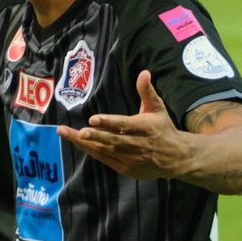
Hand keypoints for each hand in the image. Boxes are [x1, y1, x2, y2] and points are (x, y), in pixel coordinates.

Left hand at [56, 70, 187, 179]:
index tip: (93, 119)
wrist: (175, 158)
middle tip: (78, 132)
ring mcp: (130, 158)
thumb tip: (143, 72)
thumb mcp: (157, 108)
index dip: (108, 123)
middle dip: (93, 136)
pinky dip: (92, 150)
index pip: (123, 125)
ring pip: (104, 150)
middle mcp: (137, 145)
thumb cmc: (163, 129)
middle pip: (111, 140)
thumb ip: (146, 91)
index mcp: (145, 128)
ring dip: (84, 143)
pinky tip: (78, 142)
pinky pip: (104, 159)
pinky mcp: (125, 168)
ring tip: (66, 134)